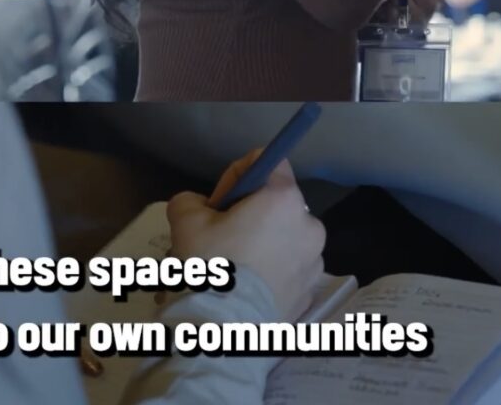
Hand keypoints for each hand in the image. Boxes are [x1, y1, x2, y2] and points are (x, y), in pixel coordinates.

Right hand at [165, 150, 325, 320]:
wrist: (222, 336)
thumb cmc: (211, 267)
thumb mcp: (186, 222)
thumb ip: (190, 200)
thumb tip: (198, 206)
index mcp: (285, 200)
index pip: (268, 163)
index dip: (239, 176)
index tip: (219, 203)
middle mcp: (310, 226)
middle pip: (278, 203)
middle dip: (251, 214)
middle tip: (221, 237)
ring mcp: (314, 263)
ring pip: (286, 238)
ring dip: (264, 243)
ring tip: (233, 268)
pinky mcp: (310, 294)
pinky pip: (290, 270)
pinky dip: (272, 272)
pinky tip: (246, 289)